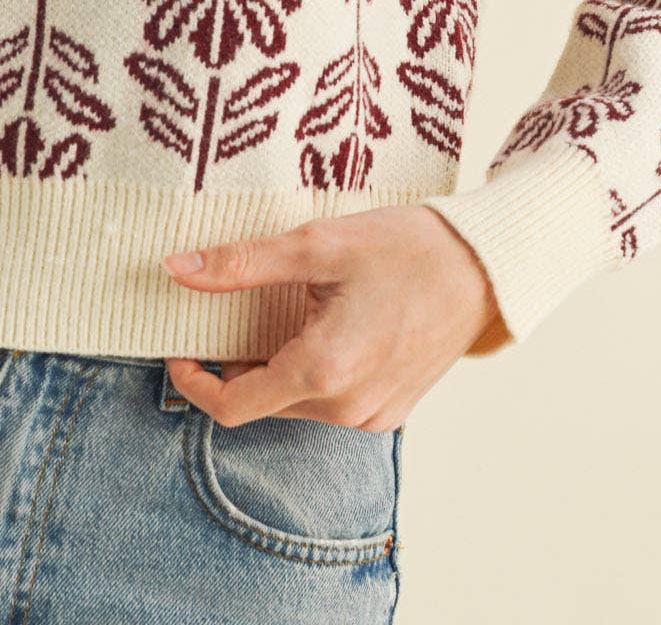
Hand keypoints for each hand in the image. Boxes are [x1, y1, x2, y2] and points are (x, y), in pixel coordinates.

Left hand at [160, 201, 504, 429]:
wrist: (483, 267)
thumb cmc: (404, 248)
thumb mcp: (315, 244)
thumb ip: (241, 264)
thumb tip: (177, 268)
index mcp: (322, 371)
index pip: (231, 406)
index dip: (192, 381)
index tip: (180, 347)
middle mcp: (346, 409)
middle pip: (263, 401)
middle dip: (238, 362)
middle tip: (237, 306)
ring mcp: (372, 416)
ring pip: (296, 402)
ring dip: (278, 364)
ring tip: (291, 307)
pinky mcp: (391, 410)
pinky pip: (331, 402)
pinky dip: (313, 372)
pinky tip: (326, 325)